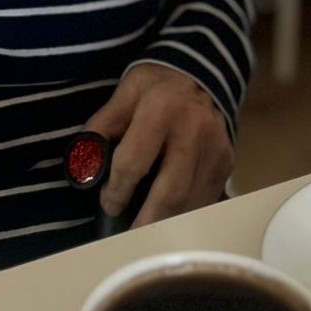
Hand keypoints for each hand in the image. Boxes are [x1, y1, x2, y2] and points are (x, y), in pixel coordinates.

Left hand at [87, 64, 232, 228]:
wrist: (197, 73)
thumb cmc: (153, 88)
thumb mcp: (122, 96)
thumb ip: (100, 129)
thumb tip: (83, 169)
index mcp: (160, 108)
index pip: (134, 162)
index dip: (117, 190)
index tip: (109, 204)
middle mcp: (193, 129)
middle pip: (170, 192)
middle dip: (147, 221)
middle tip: (129, 237)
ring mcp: (215, 148)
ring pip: (192, 202)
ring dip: (168, 224)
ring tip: (148, 233)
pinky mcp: (226, 162)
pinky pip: (206, 198)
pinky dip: (186, 214)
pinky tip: (170, 217)